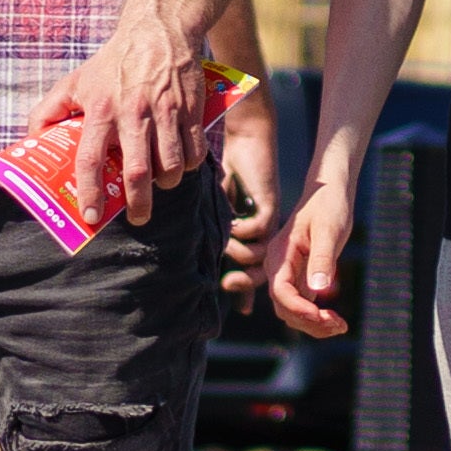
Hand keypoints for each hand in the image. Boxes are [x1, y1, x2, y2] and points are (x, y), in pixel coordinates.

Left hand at [39, 0, 213, 223]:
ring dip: (166, 183)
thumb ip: (49, 110)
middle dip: (138, 203)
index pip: (91, 159)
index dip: (90, 192)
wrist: (158, 30)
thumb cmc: (112, 62)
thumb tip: (31, 140)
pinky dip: (187, 165)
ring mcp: (165, 112)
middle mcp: (132, 113)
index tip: (91, 216)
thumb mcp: (75, 81)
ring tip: (160, 185)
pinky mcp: (191, 108)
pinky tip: (179, 164)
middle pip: (137, 171)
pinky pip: (193, 150)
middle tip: (137, 218)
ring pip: (170, 165)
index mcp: (100, 110)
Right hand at [216, 89, 279, 306]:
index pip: (250, 269)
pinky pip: (260, 229)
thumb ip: (207, 225)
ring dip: (241, 253)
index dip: (247, 290)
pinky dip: (244, 231)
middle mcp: (262, 230)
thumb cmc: (228, 169)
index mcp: (249, 234)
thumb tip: (181, 247)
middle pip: (261, 268)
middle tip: (227, 284)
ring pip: (261, 252)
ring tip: (227, 245)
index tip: (243, 311)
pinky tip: (232, 225)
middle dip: (247, 282)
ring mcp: (267, 219)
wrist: (247, 139)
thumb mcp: (213, 203)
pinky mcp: (269, 204)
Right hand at [264, 174, 354, 341]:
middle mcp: (278, 267)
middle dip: (309, 322)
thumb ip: (323, 259)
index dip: (300, 309)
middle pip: (284, 307)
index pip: (280, 291)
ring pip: (292, 311)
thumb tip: (318, 289)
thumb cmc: (329, 206)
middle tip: (340, 325)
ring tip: (340, 326)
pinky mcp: (299, 277)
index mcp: (280, 254)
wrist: (329, 192)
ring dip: (313, 324)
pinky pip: (301, 305)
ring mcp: (287, 273)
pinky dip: (316, 317)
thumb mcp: (329, 230)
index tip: (324, 317)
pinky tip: (336, 320)